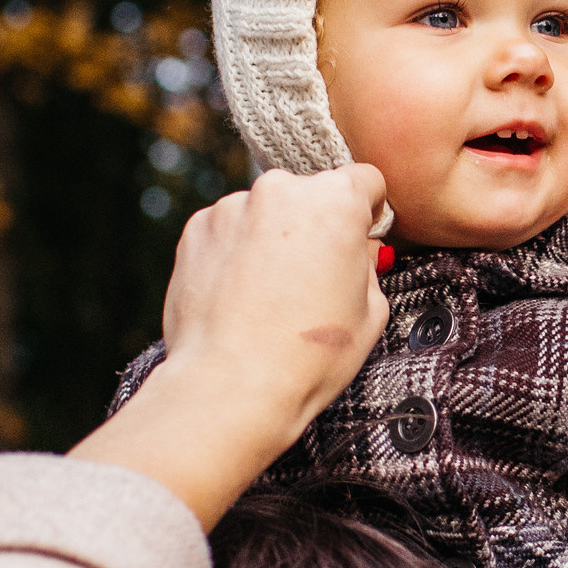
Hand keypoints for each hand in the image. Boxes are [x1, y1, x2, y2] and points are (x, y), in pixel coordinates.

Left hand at [72, 166, 391, 525]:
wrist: (231, 386)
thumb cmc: (309, 357)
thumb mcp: (371, 313)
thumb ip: (368, 264)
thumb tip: (357, 250)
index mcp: (335, 200)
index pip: (364, 181)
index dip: (367, 212)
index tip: (359, 238)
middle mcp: (280, 189)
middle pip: (310, 194)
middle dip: (315, 226)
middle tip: (313, 278)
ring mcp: (232, 207)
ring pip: (265, 213)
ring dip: (271, 238)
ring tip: (269, 296)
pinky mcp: (196, 229)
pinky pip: (228, 231)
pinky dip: (235, 253)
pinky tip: (239, 297)